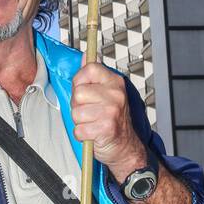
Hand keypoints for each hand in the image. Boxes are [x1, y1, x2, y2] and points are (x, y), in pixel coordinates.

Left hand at [70, 62, 145, 181]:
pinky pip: (79, 130)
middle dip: (78, 106)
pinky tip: (93, 134)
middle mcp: (115, 95)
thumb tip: (86, 56)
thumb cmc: (114, 121)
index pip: (89, 69)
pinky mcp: (106, 128)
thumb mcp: (107, 93)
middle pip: (78, 93)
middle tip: (90, 112)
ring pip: (76, 113)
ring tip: (92, 123)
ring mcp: (111, 112)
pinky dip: (82, 135)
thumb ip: (94, 75)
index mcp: (115, 83)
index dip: (80, 81)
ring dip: (80, 122)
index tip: (85, 92)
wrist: (127, 147)